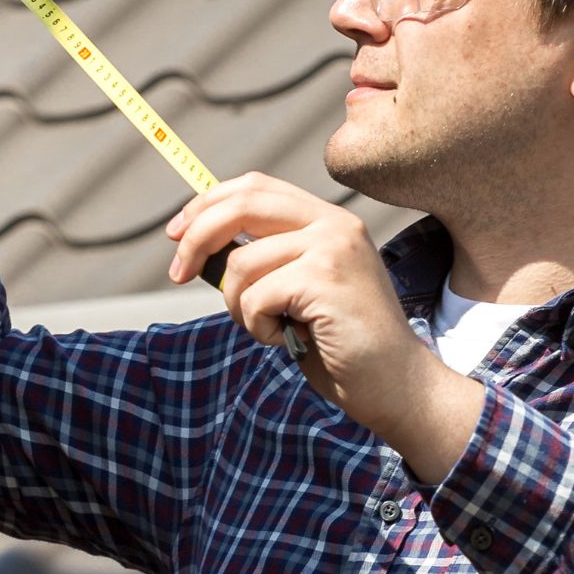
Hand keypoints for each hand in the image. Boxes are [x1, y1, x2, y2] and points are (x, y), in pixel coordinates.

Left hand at [166, 174, 483, 474]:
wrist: (397, 386)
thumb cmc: (342, 347)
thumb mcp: (298, 291)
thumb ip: (265, 262)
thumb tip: (199, 247)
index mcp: (328, 221)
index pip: (255, 186)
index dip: (207, 204)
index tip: (176, 232)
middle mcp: (334, 224)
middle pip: (241, 204)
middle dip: (197, 236)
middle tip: (176, 272)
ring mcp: (332, 248)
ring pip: (241, 263)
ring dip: (237, 305)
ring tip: (268, 328)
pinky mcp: (325, 279)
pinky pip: (255, 296)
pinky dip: (256, 325)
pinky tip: (284, 339)